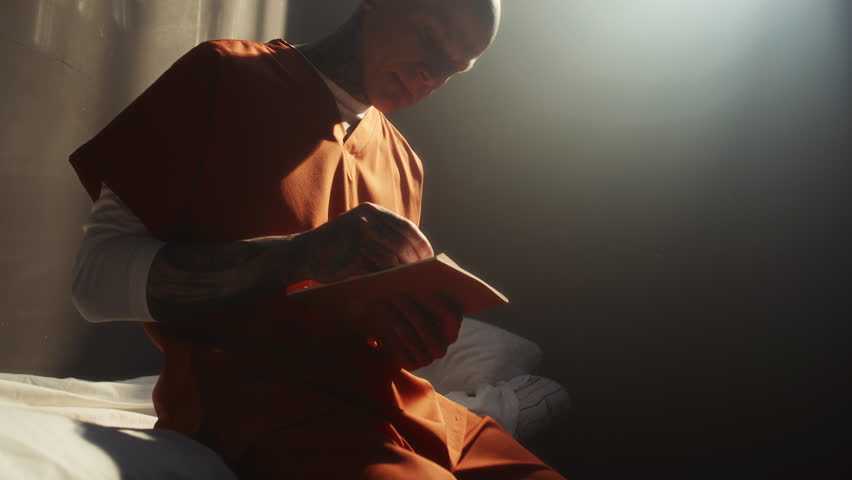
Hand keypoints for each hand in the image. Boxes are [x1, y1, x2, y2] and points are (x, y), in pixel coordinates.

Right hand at [299, 202, 433, 282]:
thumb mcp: (360, 231)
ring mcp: (358, 235)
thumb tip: (416, 255)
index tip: (430, 257)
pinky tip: (392, 283)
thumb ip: (383, 235)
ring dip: (403, 270)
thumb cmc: (338, 247)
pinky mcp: (351, 253)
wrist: (304, 253)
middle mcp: (366, 219)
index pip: (406, 226)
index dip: (421, 243)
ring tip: (410, 280)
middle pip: (402, 242)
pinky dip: (387, 276)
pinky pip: (377, 268)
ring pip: (392, 256)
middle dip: (415, 260)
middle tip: (423, 274)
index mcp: (372, 211)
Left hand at [367, 293, 462, 370]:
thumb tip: (411, 275)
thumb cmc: (411, 304)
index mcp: (451, 327)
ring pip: (411, 339)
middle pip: (428, 329)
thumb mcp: (417, 293)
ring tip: (383, 306)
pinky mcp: (411, 364)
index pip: (453, 318)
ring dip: (396, 320)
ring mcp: (428, 358)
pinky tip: (379, 324)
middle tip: (396, 295)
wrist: (396, 328)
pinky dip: (390, 336)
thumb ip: (421, 286)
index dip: (443, 306)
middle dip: (411, 311)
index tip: (430, 291)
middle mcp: (443, 346)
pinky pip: (400, 352)